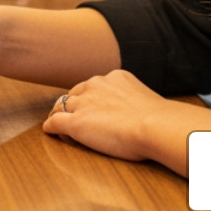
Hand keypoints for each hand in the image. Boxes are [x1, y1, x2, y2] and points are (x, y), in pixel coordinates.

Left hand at [41, 69, 210, 174]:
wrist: (154, 126)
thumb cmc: (161, 120)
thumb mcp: (150, 101)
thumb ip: (142, 102)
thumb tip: (160, 114)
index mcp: (115, 77)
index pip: (94, 84)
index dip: (89, 96)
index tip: (90, 104)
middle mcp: (95, 85)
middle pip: (75, 92)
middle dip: (73, 103)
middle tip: (72, 113)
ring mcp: (82, 103)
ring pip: (61, 105)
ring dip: (59, 113)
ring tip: (57, 121)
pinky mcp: (74, 122)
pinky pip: (54, 122)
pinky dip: (50, 127)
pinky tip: (50, 132)